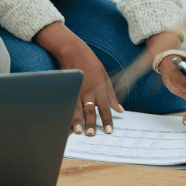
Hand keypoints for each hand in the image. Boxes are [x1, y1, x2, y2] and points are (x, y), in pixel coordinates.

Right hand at [35, 22, 122, 136]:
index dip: (107, 120)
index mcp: (99, 88)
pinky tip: (64, 121)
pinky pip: (67, 103)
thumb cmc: (90, 62)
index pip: (104, 107)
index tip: (108, 131)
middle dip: (90, 123)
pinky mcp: (67, 88)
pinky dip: (66, 113)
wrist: (72, 50)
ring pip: (76, 108)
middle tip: (91, 135)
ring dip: (77, 120)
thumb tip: (120, 109)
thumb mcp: (105, 76)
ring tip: (77, 131)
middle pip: (89, 109)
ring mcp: (76, 90)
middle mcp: (87, 91)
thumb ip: (112, 95)